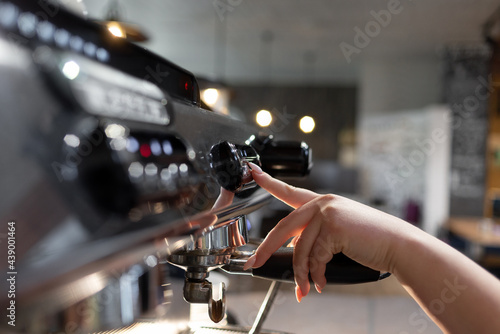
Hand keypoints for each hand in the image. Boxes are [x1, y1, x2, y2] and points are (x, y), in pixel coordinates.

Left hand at [243, 162, 416, 301]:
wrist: (398, 245)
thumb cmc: (370, 241)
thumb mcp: (337, 233)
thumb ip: (314, 236)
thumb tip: (294, 253)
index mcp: (322, 202)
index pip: (289, 191)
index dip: (269, 182)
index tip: (253, 172)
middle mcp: (322, 203)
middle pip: (284, 227)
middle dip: (266, 249)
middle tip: (253, 263)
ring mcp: (327, 213)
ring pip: (300, 249)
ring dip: (301, 274)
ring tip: (305, 288)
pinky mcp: (333, 227)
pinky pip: (314, 258)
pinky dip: (315, 275)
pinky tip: (321, 283)